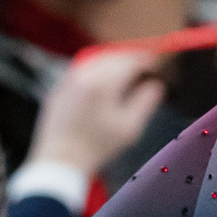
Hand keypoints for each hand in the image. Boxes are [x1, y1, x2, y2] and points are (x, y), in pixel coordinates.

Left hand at [35, 48, 166, 174]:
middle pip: (113, 57)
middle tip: (144, 68)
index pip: (130, 62)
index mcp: (103, 83)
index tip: (156, 67)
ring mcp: (69, 80)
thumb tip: (155, 86)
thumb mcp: (129, 128)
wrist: (61, 160)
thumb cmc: (97, 147)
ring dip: (114, 63)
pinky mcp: (59, 89)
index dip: (147, 62)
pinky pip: (82, 71)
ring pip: (96, 61)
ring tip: (126, 74)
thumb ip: (146, 102)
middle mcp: (84, 75)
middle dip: (131, 60)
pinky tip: (104, 84)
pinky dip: (97, 71)